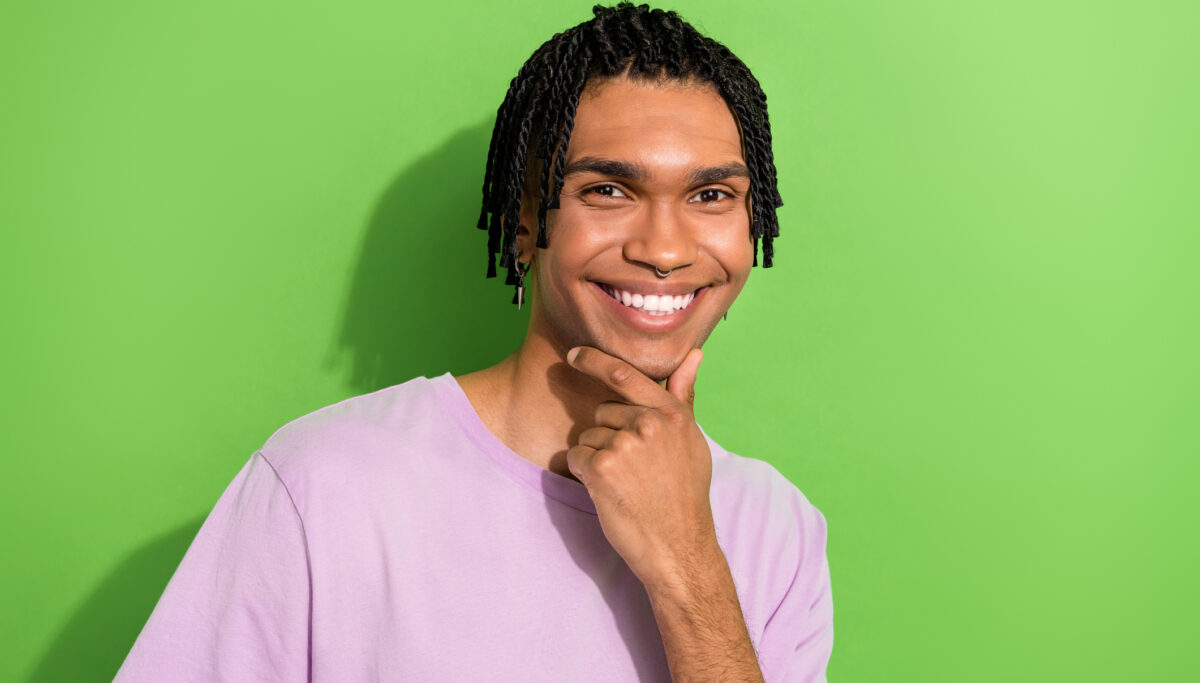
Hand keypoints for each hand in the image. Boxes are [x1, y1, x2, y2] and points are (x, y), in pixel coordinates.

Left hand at [565, 345, 719, 589]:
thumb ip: (684, 396)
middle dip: (608, 435)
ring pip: (588, 436)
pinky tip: (609, 491)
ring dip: (597, 457)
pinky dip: (584, 474)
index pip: (625, 374)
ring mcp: (624, 445)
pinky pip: (575, 457)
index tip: (574, 354)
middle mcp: (648, 424)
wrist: (679, 547)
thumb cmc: (685, 495)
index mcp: (672, 414)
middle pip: (604, 412)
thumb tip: (695, 353)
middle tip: (634, 469)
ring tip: (626, 483)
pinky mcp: (602, 468)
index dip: (594, 360)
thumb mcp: (693, 442)